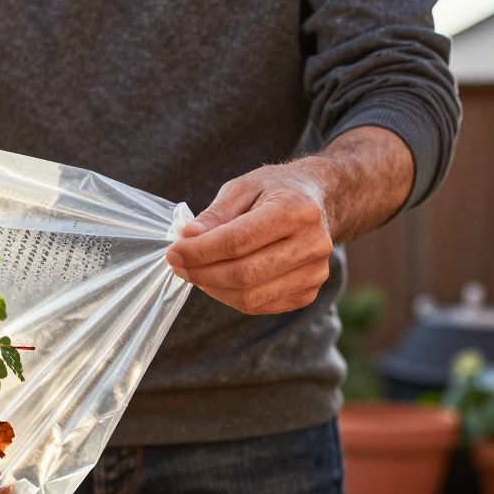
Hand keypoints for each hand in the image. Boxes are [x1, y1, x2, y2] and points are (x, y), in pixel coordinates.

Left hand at [165, 161, 336, 314]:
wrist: (320, 202)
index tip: (173, 251)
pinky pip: (258, 306)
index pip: (237, 241)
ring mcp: (314, 273)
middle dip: (201, 273)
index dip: (199, 251)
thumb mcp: (242, 188)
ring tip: (194, 271)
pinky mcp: (308, 292)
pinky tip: (217, 279)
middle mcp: (312, 244)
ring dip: (212, 288)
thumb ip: (214, 214)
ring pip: (249, 297)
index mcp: (295, 210)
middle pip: (243, 274)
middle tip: (177, 264)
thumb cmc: (275, 191)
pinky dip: (229, 297)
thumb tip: (186, 237)